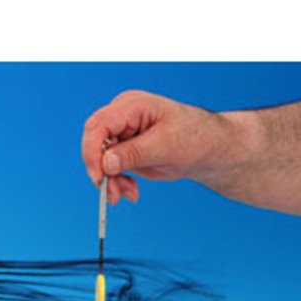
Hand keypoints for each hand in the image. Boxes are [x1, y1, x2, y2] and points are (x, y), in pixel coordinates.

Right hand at [81, 90, 234, 203]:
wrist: (207, 150)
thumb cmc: (194, 138)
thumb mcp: (165, 146)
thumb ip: (134, 153)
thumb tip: (106, 163)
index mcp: (131, 106)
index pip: (99, 125)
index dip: (93, 151)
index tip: (99, 177)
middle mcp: (122, 118)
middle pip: (95, 143)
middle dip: (101, 171)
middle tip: (112, 194)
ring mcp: (122, 135)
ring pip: (100, 160)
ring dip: (111, 181)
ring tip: (129, 194)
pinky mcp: (124, 151)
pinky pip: (109, 169)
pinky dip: (117, 183)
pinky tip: (132, 191)